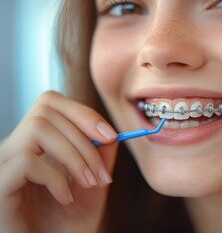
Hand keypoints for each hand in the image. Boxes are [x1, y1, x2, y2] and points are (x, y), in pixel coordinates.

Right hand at [0, 91, 117, 232]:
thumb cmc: (68, 222)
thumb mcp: (93, 183)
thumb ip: (100, 154)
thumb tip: (109, 131)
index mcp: (36, 143)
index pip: (50, 102)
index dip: (83, 112)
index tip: (110, 135)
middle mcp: (15, 148)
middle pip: (46, 111)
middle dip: (85, 140)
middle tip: (102, 173)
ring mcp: (3, 164)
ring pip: (38, 129)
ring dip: (74, 156)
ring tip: (88, 184)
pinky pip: (25, 161)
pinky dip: (55, 177)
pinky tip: (65, 197)